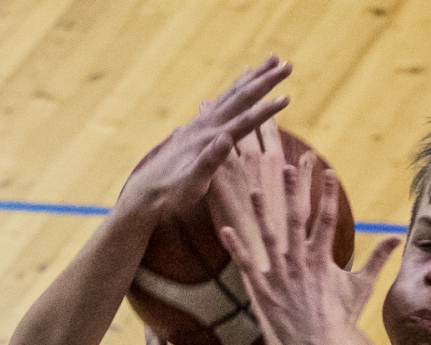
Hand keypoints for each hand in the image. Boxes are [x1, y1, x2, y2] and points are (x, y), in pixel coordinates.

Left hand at [116, 59, 291, 222]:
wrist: (143, 194)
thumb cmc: (168, 196)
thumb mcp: (190, 184)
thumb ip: (209, 161)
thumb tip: (226, 139)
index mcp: (209, 140)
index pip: (244, 121)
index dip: (266, 110)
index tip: (287, 97)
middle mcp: (204, 127)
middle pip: (240, 98)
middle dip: (265, 80)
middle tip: (286, 64)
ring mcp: (198, 126)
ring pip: (231, 95)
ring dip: (252, 79)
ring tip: (268, 63)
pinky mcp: (194, 129)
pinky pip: (220, 103)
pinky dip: (234, 90)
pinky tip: (239, 85)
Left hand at [216, 121, 396, 319]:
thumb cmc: (340, 321)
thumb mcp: (362, 288)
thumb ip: (377, 260)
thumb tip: (396, 237)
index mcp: (323, 260)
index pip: (326, 219)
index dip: (327, 193)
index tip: (327, 170)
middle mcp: (301, 264)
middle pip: (296, 221)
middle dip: (293, 192)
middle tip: (289, 166)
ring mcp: (282, 278)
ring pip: (268, 238)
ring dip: (261, 213)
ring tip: (253, 190)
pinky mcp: (264, 293)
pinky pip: (248, 266)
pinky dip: (237, 249)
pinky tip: (225, 230)